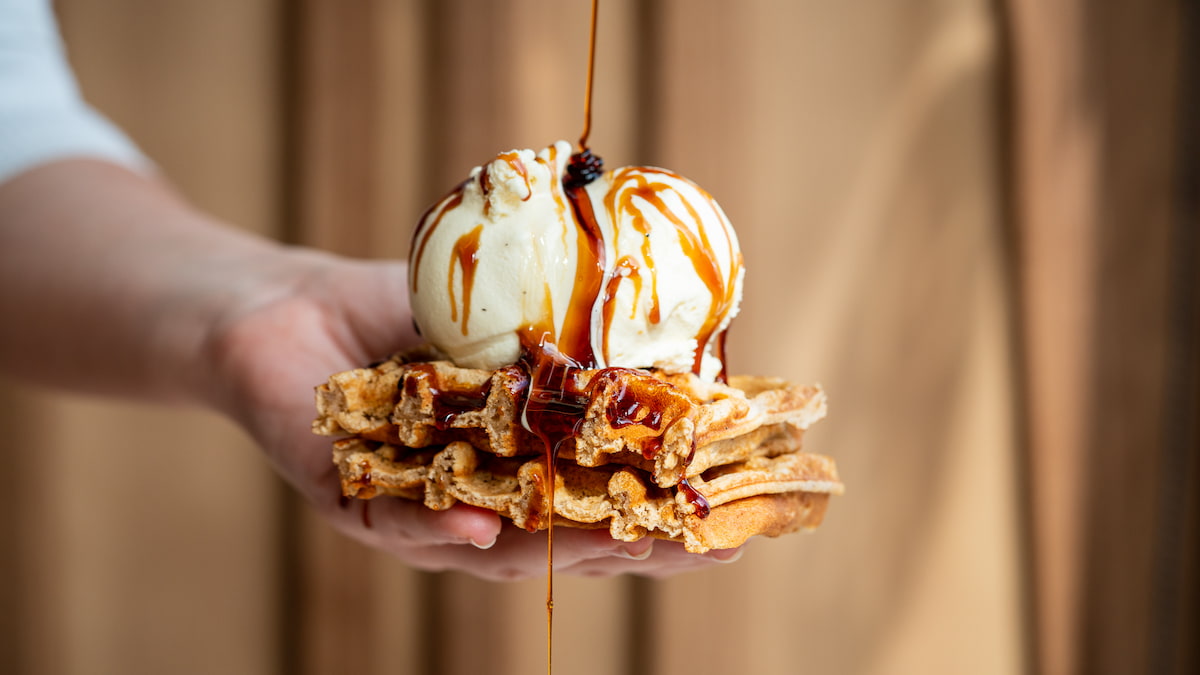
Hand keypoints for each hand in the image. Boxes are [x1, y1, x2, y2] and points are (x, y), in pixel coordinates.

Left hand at [204, 250, 736, 579]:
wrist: (289, 305)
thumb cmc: (397, 312)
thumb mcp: (496, 316)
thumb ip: (564, 337)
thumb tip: (666, 337)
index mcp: (521, 463)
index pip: (602, 500)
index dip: (666, 512)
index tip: (736, 520)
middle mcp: (479, 500)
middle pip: (564, 540)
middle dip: (638, 545)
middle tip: (709, 546)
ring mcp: (418, 511)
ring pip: (493, 547)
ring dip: (558, 548)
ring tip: (626, 544)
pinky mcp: (351, 503)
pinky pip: (396, 524)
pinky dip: (437, 526)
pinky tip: (481, 526)